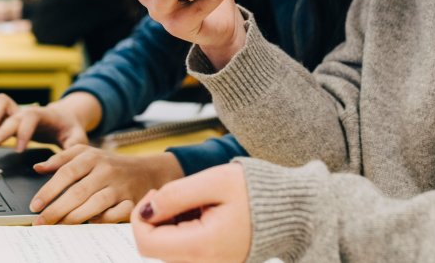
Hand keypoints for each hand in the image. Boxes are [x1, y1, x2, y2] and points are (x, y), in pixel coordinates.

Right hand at [0, 93, 94, 150]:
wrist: (67, 117)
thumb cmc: (71, 129)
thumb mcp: (77, 138)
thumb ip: (70, 150)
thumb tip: (52, 165)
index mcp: (46, 115)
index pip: (31, 117)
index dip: (23, 132)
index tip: (19, 149)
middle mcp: (29, 111)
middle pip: (12, 115)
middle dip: (1, 129)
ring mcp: (19, 112)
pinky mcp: (12, 116)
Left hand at [29, 146, 183, 224]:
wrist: (146, 171)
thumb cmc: (109, 164)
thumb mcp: (86, 154)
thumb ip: (62, 159)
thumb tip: (38, 168)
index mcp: (92, 156)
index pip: (66, 172)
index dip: (48, 190)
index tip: (34, 206)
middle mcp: (106, 169)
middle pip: (78, 191)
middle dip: (56, 209)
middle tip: (41, 222)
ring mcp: (119, 186)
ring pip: (95, 203)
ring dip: (74, 217)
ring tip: (58, 226)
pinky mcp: (132, 200)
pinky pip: (116, 213)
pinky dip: (103, 219)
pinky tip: (90, 223)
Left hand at [131, 163, 250, 262]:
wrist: (293, 210)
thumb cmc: (257, 193)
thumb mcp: (213, 182)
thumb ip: (174, 195)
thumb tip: (146, 209)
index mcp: (201, 247)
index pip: (146, 242)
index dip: (141, 215)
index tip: (156, 193)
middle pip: (155, 247)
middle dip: (158, 218)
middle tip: (178, 193)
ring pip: (169, 249)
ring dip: (171, 224)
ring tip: (196, 202)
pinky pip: (186, 251)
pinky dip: (185, 231)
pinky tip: (203, 213)